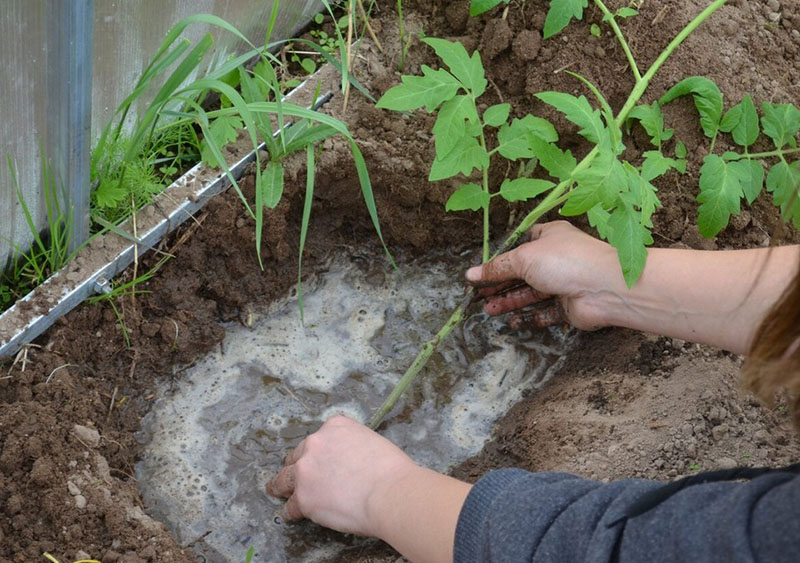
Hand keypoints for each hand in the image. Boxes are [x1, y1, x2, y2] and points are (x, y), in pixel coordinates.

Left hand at [265, 415, 417, 535]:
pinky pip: (291, 506)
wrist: (389, 492)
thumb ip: (353, 445)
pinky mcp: (304, 498)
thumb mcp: (371, 440)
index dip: (319, 451)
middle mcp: (316, 443)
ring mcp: (306, 471)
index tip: (320, 459)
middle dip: (299, 465)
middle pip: (299, 454)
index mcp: (335, 427)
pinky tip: (289, 515)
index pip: (320, 437)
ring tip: (275, 490)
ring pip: (285, 478)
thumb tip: (350, 461)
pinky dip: (290, 512)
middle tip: (298, 475)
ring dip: (280, 485)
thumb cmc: (390, 470)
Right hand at [466, 221, 620, 330]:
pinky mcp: (568, 306)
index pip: (519, 246)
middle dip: (500, 285)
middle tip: (478, 296)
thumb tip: (471, 274)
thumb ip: (497, 268)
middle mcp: (556, 259)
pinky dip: (529, 317)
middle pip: (522, 273)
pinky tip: (512, 322)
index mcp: (549, 237)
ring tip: (488, 310)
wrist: (604, 287)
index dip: (499, 260)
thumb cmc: (565, 260)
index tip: (480, 272)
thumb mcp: (524, 258)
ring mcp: (563, 283)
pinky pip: (544, 313)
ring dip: (509, 302)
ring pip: (531, 294)